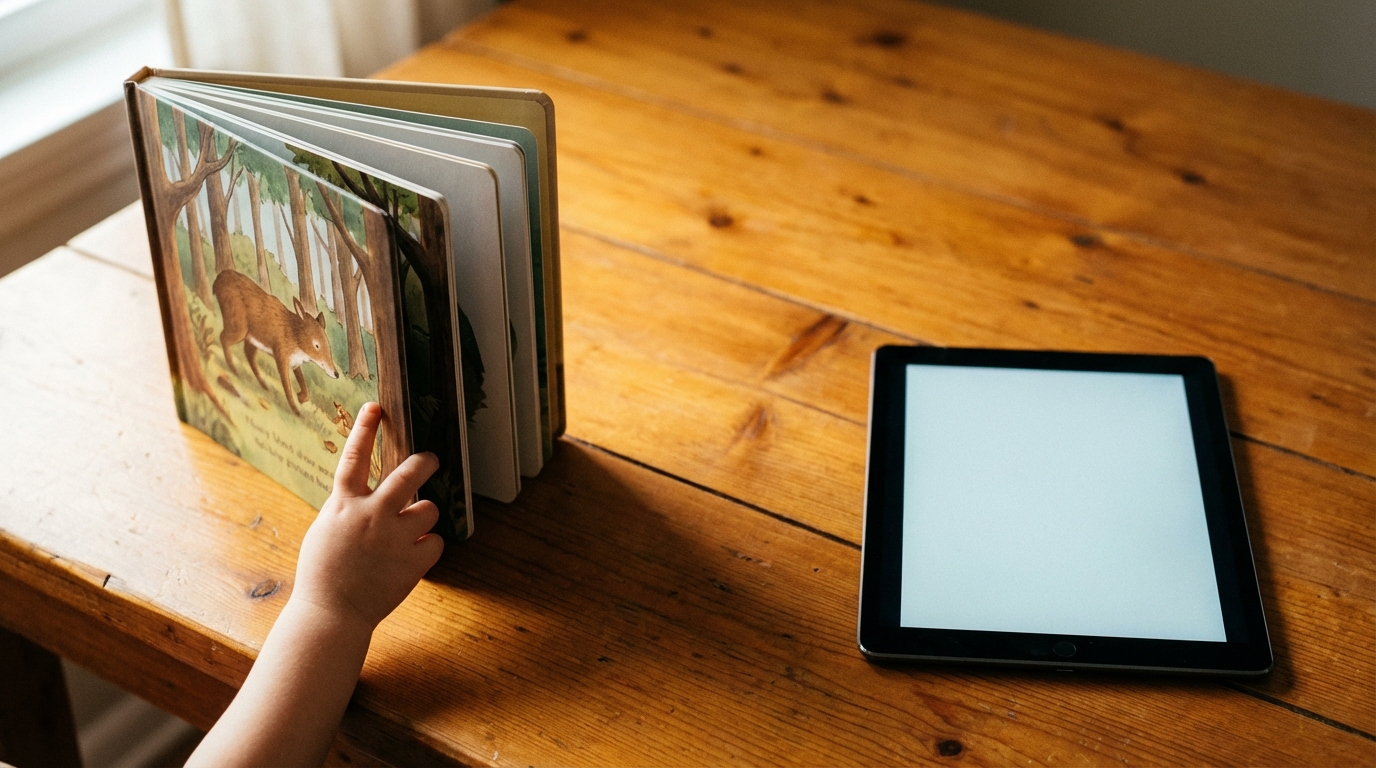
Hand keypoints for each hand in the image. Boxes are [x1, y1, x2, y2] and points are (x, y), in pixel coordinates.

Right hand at [291, 402, 443, 630]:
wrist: (331, 614)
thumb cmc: (325, 572)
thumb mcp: (326, 530)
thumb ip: (349, 508)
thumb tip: (370, 493)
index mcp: (343, 506)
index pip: (353, 457)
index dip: (364, 429)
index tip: (375, 407)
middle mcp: (371, 515)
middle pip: (409, 473)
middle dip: (426, 462)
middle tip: (431, 460)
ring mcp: (394, 538)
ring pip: (429, 509)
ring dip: (423, 519)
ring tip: (407, 535)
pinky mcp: (414, 561)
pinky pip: (437, 542)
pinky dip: (427, 549)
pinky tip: (410, 560)